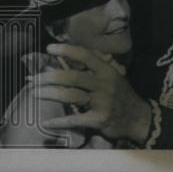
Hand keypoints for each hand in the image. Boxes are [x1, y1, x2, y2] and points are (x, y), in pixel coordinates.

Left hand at [31, 43, 151, 143]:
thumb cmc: (119, 95)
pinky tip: (46, 123)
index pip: (84, 55)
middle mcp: (104, 84)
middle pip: (72, 77)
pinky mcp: (99, 120)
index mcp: (106, 70)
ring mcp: (102, 102)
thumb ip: (91, 69)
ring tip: (34, 94)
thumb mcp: (111, 77)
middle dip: (50, 77)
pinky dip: (59, 122)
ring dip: (50, 94)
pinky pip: (75, 119)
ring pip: (71, 95)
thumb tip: (63, 61)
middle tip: (34, 79)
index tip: (49, 48)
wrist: (139, 119)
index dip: (66, 50)